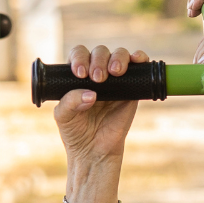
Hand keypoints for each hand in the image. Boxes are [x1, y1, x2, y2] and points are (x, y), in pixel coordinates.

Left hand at [59, 45, 141, 160]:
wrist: (94, 151)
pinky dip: (139, 57)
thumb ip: (69, 102)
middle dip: (98, 61)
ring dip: (118, 58)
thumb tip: (90, 94)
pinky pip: (139, 66)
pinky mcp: (132, 88)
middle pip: (100, 52)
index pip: (79, 55)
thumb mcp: (64, 116)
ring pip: (119, 55)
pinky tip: (136, 60)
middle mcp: (97, 74)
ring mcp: (116, 80)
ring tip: (114, 72)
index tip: (80, 73)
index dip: (80, 58)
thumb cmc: (75, 131)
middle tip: (97, 78)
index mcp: (78, 76)